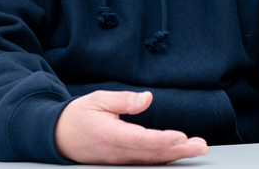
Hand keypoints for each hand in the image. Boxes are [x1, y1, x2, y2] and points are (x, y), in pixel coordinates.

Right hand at [54, 90, 208, 164]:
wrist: (58, 137)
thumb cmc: (77, 116)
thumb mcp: (98, 100)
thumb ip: (124, 100)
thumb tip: (147, 98)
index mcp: (110, 134)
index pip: (140, 139)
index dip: (162, 140)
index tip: (181, 137)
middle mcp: (117, 152)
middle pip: (152, 153)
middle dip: (179, 151)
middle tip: (200, 146)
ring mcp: (120, 160)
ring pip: (152, 160)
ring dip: (176, 155)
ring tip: (197, 148)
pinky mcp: (122, 161)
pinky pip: (146, 161)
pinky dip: (164, 158)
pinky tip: (178, 153)